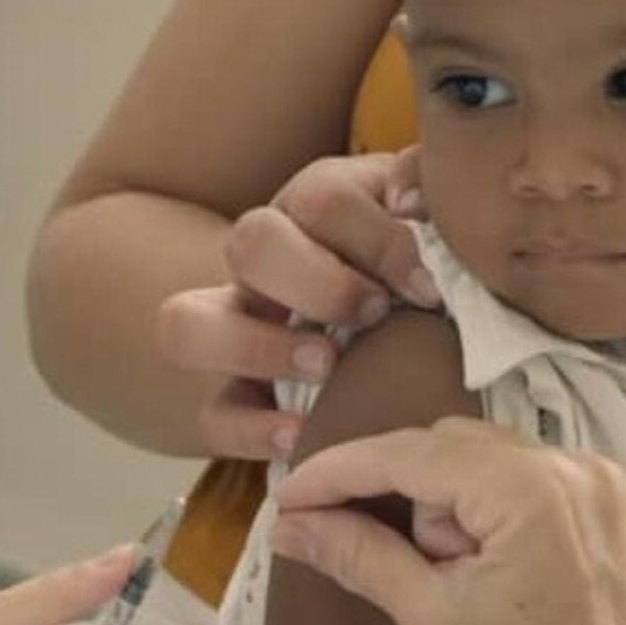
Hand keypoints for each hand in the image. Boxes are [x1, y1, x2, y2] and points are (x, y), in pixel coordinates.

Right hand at [154, 147, 433, 461]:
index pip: (320, 201)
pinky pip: (214, 415)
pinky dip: (252, 429)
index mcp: (317, 209)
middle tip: (376, 313)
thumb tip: (408, 200)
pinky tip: (302, 435)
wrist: (412, 320)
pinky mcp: (239, 401)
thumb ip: (429, 190)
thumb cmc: (429, 266)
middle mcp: (267, 263)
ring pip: (187, 323)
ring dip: (258, 345)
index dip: (379, 242)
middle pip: (249, 243)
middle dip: (317, 282)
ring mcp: (241, 330)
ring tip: (327, 366)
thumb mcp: (438, 219)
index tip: (429, 287)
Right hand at [261, 418, 625, 624]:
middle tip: (401, 565)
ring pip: (514, 470)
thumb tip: (292, 524)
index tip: (294, 493)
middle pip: (466, 452)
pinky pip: (565, 498)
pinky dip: (523, 525)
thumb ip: (360, 554)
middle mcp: (592, 476)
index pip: (417, 454)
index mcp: (536, 490)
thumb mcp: (430, 618)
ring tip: (463, 587)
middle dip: (416, 500)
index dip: (344, 470)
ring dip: (470, 514)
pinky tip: (508, 585)